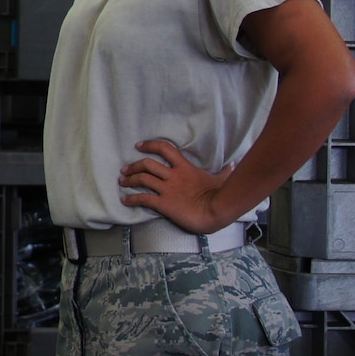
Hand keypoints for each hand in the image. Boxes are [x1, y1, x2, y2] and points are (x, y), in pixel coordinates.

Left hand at [118, 140, 234, 234]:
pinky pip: (143, 199)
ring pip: (142, 179)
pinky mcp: (164, 204)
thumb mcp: (223, 179)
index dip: (149, 145)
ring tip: (122, 181)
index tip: (139, 146)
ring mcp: (168, 190)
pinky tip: (125, 200)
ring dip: (129, 180)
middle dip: (134, 166)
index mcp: (185, 167)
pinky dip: (132, 199)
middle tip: (125, 169)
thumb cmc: (221, 195)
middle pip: (147, 164)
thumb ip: (224, 171)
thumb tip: (232, 165)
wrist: (217, 210)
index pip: (164, 149)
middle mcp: (173, 176)